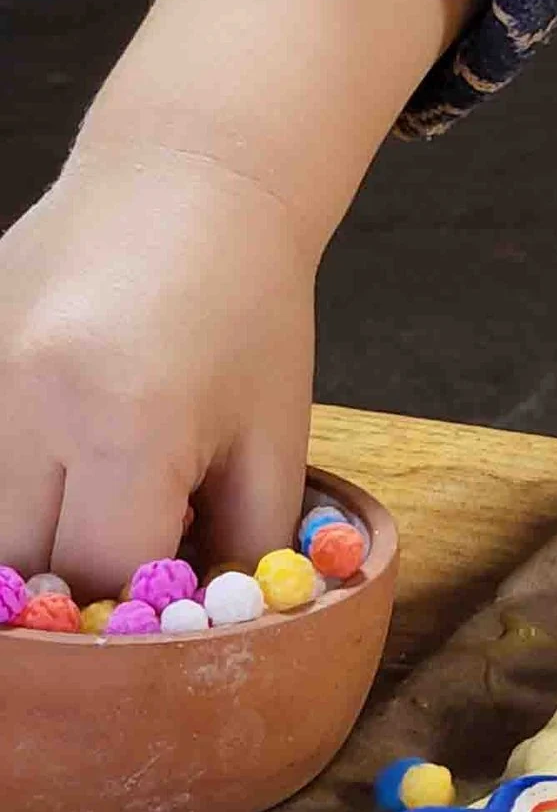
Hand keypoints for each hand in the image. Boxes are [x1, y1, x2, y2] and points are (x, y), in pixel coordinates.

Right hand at [0, 143, 317, 596]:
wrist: (188, 174)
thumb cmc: (248, 304)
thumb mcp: (275, 430)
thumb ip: (242, 545)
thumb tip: (201, 636)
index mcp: (126, 420)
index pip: (100, 576)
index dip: (136, 606)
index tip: (163, 604)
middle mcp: (28, 402)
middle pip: (19, 563)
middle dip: (72, 583)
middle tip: (123, 559)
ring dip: (28, 536)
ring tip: (94, 496)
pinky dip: (11, 481)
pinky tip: (62, 460)